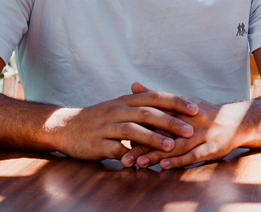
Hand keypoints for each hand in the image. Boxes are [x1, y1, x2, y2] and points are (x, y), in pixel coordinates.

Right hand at [43, 89, 198, 161]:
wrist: (65, 127)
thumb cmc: (98, 118)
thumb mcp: (119, 106)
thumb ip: (142, 104)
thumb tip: (170, 102)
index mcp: (126, 100)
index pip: (155, 97)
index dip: (176, 102)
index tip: (195, 108)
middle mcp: (117, 111)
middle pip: (147, 113)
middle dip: (170, 121)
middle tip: (191, 129)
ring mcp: (107, 127)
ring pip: (133, 130)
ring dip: (153, 138)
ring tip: (171, 146)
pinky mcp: (97, 144)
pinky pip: (116, 150)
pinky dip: (130, 156)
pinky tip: (143, 163)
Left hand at [120, 82, 247, 168]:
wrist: (237, 120)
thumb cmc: (203, 113)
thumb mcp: (181, 102)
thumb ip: (156, 97)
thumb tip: (133, 85)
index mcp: (180, 108)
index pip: (154, 116)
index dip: (136, 126)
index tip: (118, 135)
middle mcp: (190, 119)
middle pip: (162, 132)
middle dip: (143, 145)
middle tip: (124, 157)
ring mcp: (202, 133)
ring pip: (176, 145)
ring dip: (157, 154)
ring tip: (139, 163)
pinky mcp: (211, 147)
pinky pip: (193, 154)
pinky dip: (178, 160)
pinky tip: (165, 166)